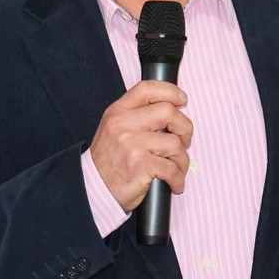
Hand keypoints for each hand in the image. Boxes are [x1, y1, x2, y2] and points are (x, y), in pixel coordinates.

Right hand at [89, 80, 192, 212]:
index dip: (171, 91)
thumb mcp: (114, 129)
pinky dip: (178, 178)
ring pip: (174, 143)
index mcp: (118, 112)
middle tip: (184, 141)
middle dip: (185, 128)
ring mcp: (131, 143)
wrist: (94, 189)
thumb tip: (171, 111)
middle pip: (168, 112)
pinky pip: (171, 168)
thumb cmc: (108, 162)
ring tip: (177, 168)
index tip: (182, 100)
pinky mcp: (140, 164)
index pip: (148, 89)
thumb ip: (136, 117)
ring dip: (182, 159)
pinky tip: (174, 182)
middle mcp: (123, 124)